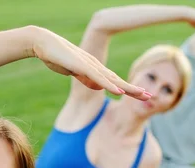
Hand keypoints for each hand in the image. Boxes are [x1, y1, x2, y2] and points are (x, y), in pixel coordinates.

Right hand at [30, 27, 150, 100]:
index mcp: (95, 70)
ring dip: (128, 88)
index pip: (115, 82)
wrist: (43, 43)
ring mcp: (90, 66)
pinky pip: (98, 78)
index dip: (129, 89)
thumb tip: (99, 88)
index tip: (142, 95)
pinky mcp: (82, 67)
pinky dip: (110, 85)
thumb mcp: (75, 72)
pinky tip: (119, 91)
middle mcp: (96, 67)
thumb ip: (87, 79)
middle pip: (118, 81)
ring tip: (142, 94)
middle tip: (150, 96)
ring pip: (113, 80)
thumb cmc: (57, 57)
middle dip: (134, 89)